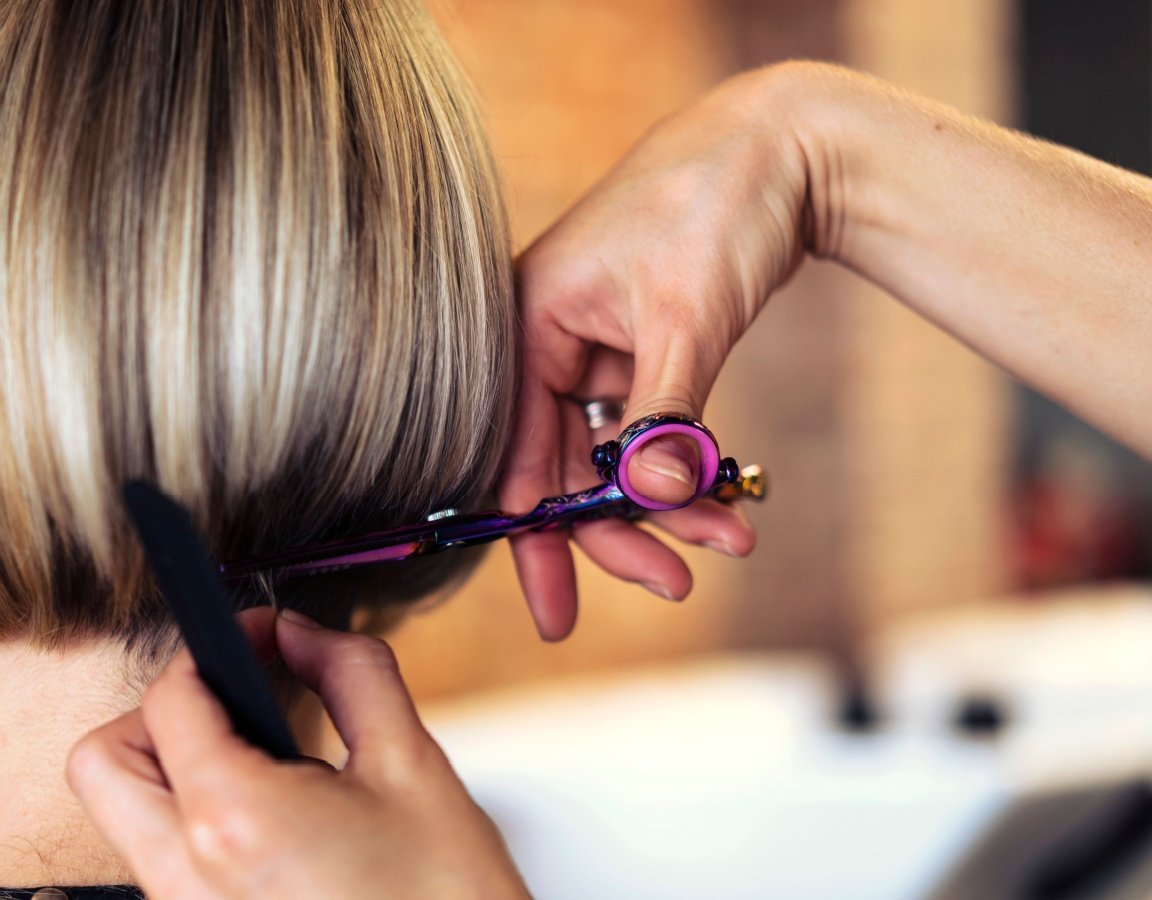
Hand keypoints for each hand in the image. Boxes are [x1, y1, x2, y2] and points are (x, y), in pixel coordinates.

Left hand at [68, 608, 529, 899]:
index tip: (261, 636)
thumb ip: (351, 674)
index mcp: (232, 821)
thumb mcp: (412, 767)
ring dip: (174, 773)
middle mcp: (186, 880)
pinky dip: (196, 826)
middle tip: (232, 702)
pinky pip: (165, 868)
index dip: (216, 645)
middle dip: (158, 714)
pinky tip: (274, 823)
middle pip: (103, 763)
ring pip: (124, 820)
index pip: (169, 698)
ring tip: (265, 767)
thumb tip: (301, 634)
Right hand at [501, 65, 813, 638]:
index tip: (558, 615)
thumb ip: (662, 417)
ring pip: (614, 459)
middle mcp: (548, 341)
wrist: (783, 144)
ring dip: (667, 507)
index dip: (536, 539)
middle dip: (619, 531)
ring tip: (729, 541)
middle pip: (564, 470)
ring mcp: (594, 349)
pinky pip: (651, 433)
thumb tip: (649, 506)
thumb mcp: (684, 317)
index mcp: (526, 324)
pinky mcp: (640, 352)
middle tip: (675, 583)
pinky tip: (728, 502)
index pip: (516, 456)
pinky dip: (686, 468)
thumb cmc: (713, 207)